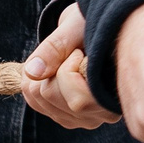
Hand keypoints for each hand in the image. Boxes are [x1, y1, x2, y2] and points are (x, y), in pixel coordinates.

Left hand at [21, 3, 117, 129]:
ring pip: (40, 99)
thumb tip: (32, 73)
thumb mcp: (76, 28)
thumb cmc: (93, 24)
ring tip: (66, 60)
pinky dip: (35, 81)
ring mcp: (83, 118)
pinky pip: (35, 102)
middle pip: (51, 97)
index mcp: (111, 97)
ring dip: (42, 74)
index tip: (80, 51)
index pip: (77, 101)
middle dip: (51, 68)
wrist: (97, 26)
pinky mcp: (67, 116)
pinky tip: (54, 69)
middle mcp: (100, 114)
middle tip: (72, 53)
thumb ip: (55, 48)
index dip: (68, 68)